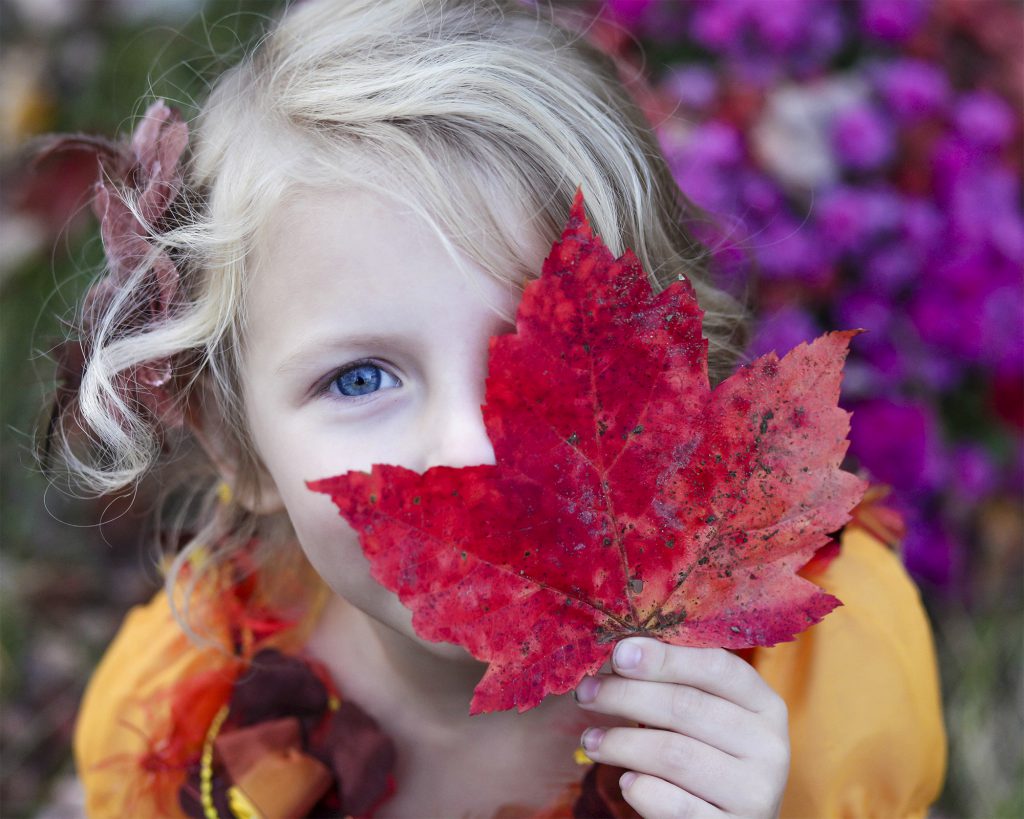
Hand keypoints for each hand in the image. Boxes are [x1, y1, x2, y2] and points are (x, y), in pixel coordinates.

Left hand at [573, 637, 788, 818]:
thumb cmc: (709, 757)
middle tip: (585, 693)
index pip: (717, 666)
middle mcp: (769, 747)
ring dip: (621, 743)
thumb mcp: (709, 717)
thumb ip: (678, 683)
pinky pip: (673, 804)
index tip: (618, 653)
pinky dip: (641, 788)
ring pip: (674, 754)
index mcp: (765, 705)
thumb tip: (623, 651)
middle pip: (687, 707)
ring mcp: (755, 793)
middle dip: (626, 695)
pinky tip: (626, 780)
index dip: (664, 657)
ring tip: (592, 740)